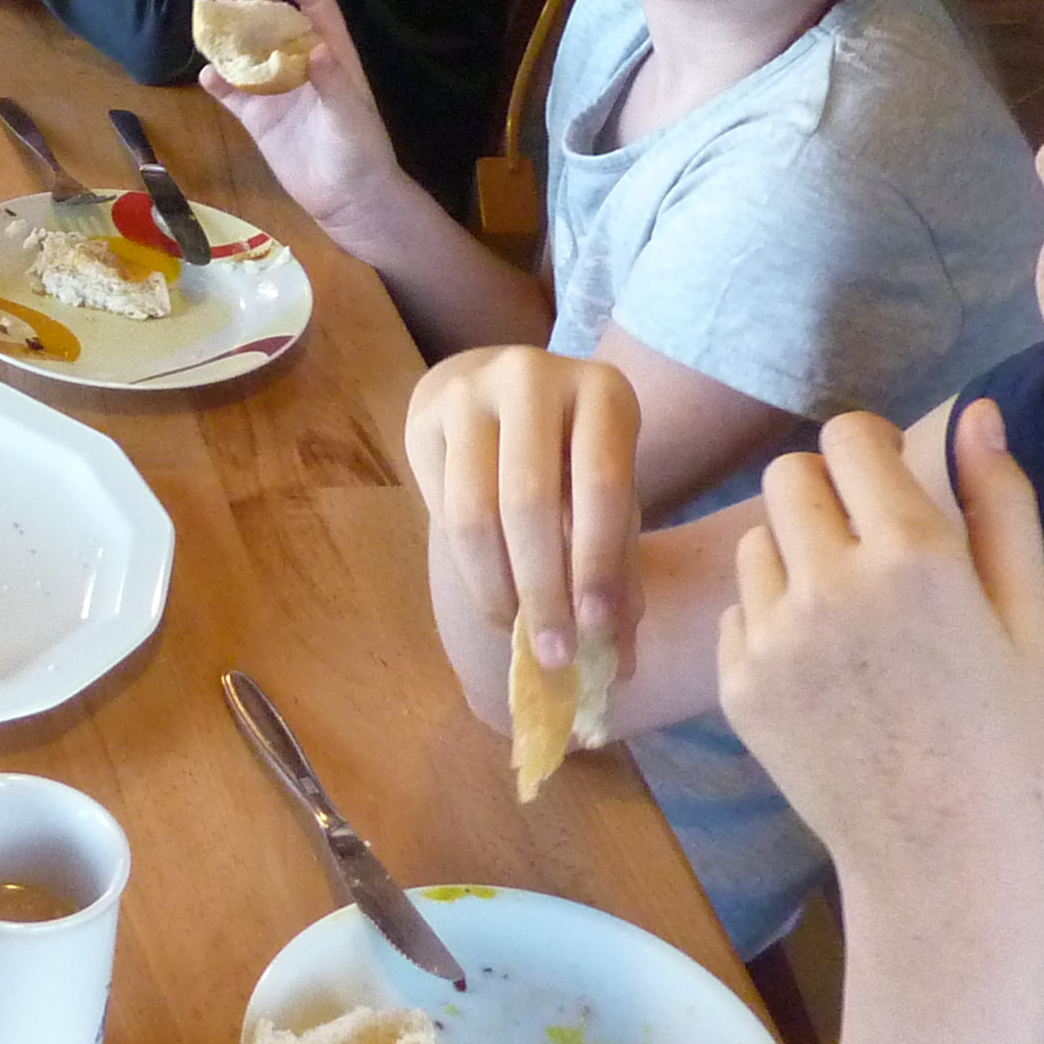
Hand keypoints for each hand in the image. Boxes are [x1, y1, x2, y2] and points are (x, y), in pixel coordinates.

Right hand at [199, 0, 411, 243]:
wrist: (349, 200)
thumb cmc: (360, 151)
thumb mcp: (351, 114)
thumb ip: (333, 81)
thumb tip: (314, 47)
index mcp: (331, 53)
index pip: (315, 5)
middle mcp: (300, 65)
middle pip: (274, 21)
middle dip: (252, 3)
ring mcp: (277, 91)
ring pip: (248, 52)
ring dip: (228, 36)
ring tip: (207, 25)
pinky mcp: (258, 119)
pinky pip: (233, 93)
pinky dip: (218, 81)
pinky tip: (208, 75)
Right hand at [406, 344, 640, 673]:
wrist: (503, 392)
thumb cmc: (573, 455)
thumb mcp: (609, 495)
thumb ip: (618, 569)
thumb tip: (619, 667)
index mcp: (602, 389)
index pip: (601, 485)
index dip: (597, 564)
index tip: (594, 631)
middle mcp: (533, 376)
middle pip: (529, 502)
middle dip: (541, 590)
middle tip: (553, 656)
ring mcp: (470, 390)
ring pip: (473, 511)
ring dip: (496, 588)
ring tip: (516, 634)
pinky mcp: (424, 413)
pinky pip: (440, 507)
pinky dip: (469, 566)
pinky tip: (492, 593)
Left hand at [718, 402, 1043, 890]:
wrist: (947, 863)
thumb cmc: (1011, 741)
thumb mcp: (1033, 619)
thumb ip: (1000, 505)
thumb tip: (977, 412)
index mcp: (913, 556)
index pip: (849, 437)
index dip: (872, 449)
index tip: (893, 483)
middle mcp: (829, 584)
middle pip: (790, 476)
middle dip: (828, 492)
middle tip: (872, 546)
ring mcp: (773, 638)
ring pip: (758, 540)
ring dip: (796, 553)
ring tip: (852, 615)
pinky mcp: (739, 684)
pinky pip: (741, 612)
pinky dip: (773, 621)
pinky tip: (827, 669)